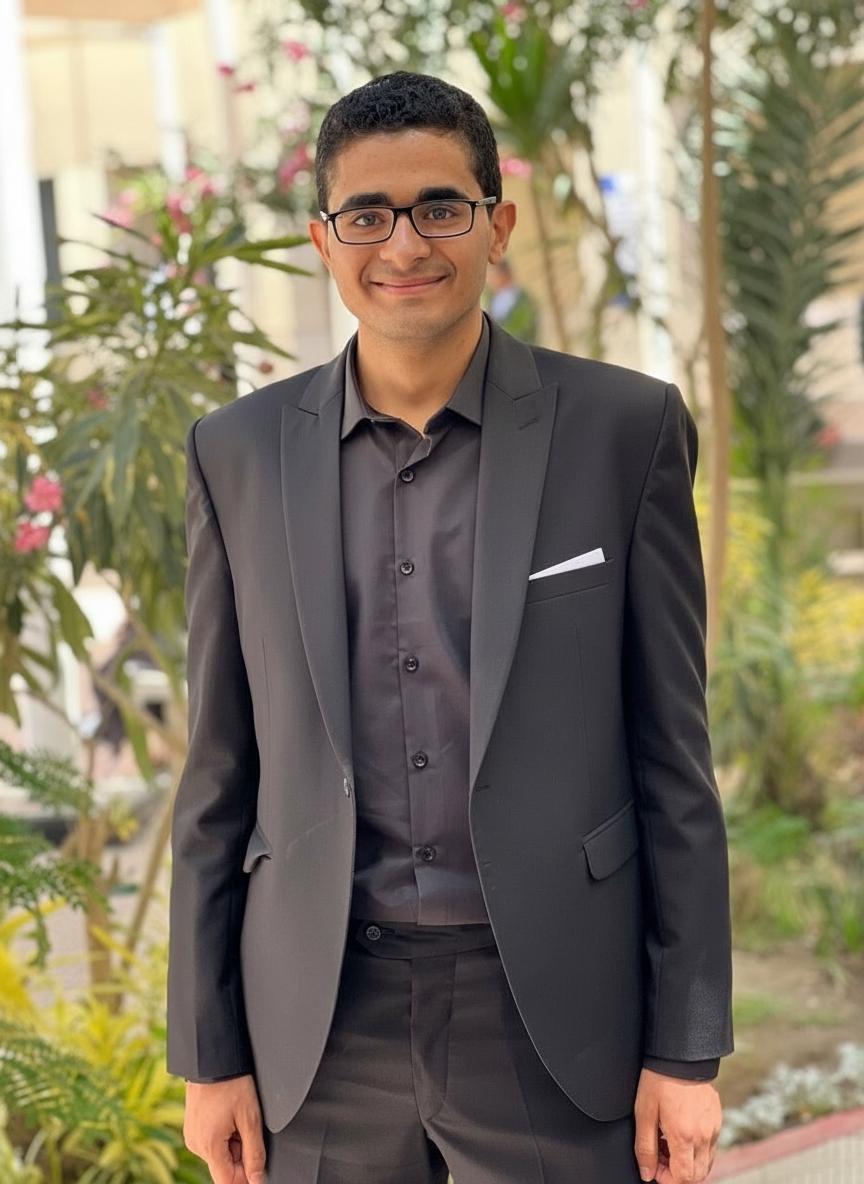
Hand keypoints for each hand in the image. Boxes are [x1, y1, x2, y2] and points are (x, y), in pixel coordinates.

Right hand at [183, 1075, 266, 1183]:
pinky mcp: (192, 1127)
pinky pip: (211, 1142)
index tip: (257, 1167)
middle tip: (248, 1128)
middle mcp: (196, 1145)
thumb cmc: (231, 1083)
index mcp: (209, 1146)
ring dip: (234, 1143)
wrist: (212, 1059)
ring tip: (239, 1117)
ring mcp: (192, 1136)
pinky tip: (230, 1115)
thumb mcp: (250, 1118)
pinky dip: (224, 1135)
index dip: (246, 1178)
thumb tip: (257, 1180)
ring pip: (219, 1154)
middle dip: (241, 1155)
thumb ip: (255, 1153)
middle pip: (224, 1167)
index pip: (227, 1181)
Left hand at [633, 1067, 721, 1182]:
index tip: (654, 1166)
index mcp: (684, 1136)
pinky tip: (680, 1133)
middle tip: (660, 1156)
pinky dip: (696, 1150)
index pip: (683, 1178)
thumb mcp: (644, 1113)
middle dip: (677, 1174)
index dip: (666, 1178)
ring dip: (688, 1163)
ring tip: (668, 1143)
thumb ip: (645, 1147)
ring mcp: (713, 1128)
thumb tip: (646, 1173)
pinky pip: (710, 1147)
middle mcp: (704, 1136)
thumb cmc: (659, 1080)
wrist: (680, 1055)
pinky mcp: (717, 1120)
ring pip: (705, 1164)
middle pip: (696, 1176)